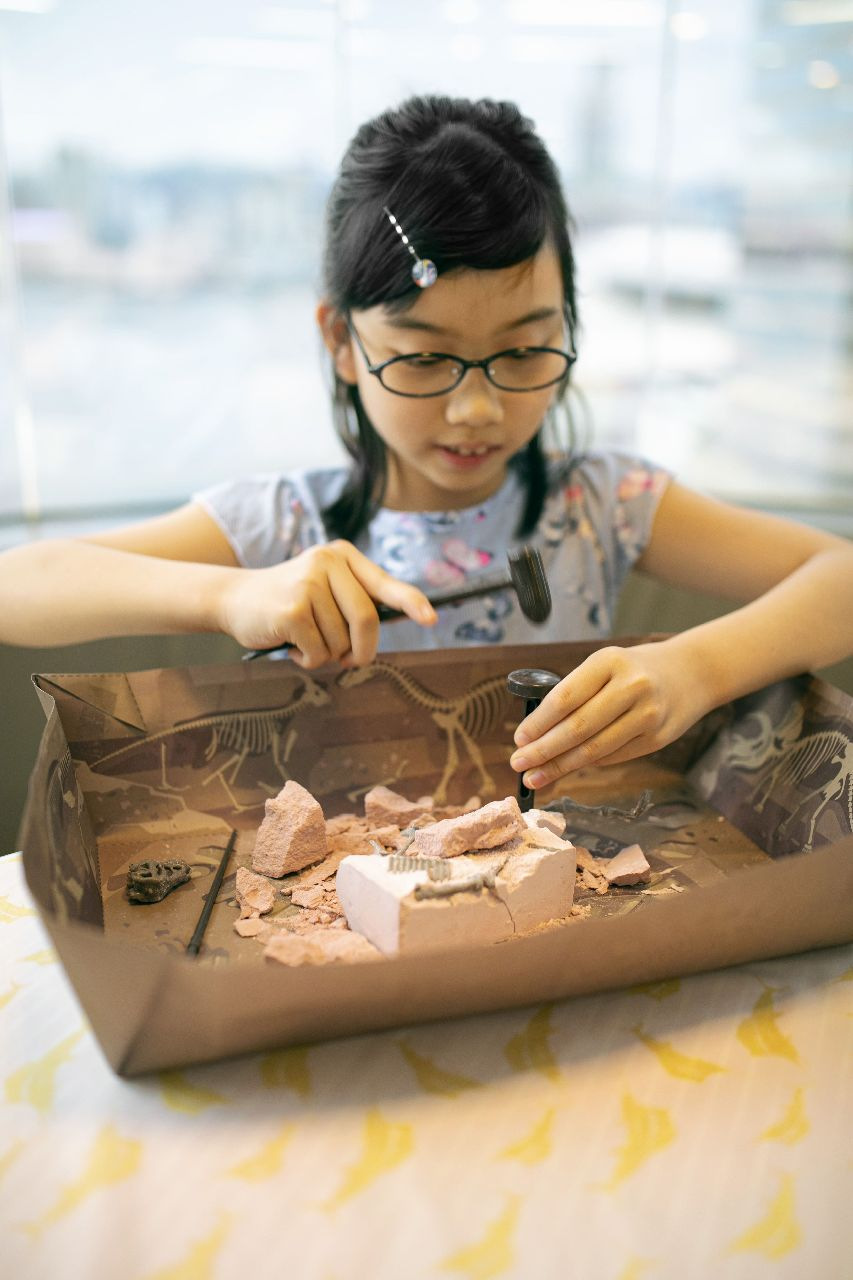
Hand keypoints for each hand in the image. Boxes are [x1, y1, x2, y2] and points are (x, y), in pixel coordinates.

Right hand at [216, 540, 435, 666]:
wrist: (234, 600)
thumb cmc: (287, 602)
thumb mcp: (323, 591)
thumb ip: (352, 604)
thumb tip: (384, 635)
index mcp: (342, 556)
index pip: (384, 583)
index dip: (411, 602)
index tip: (431, 618)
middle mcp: (327, 562)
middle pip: (367, 619)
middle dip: (362, 650)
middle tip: (350, 662)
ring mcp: (309, 583)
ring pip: (341, 641)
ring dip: (326, 655)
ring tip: (304, 642)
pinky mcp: (293, 608)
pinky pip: (319, 652)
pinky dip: (308, 660)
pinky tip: (291, 646)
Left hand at [509, 639, 711, 787]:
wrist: (691, 673)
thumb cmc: (634, 669)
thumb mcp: (605, 665)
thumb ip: (576, 693)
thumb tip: (536, 733)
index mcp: (610, 661)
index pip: (565, 697)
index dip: (539, 723)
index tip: (519, 739)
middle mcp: (632, 687)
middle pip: (578, 728)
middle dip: (543, 750)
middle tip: (518, 764)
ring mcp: (648, 715)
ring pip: (595, 749)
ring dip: (560, 766)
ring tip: (535, 775)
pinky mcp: (657, 738)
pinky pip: (612, 757)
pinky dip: (586, 764)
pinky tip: (567, 767)